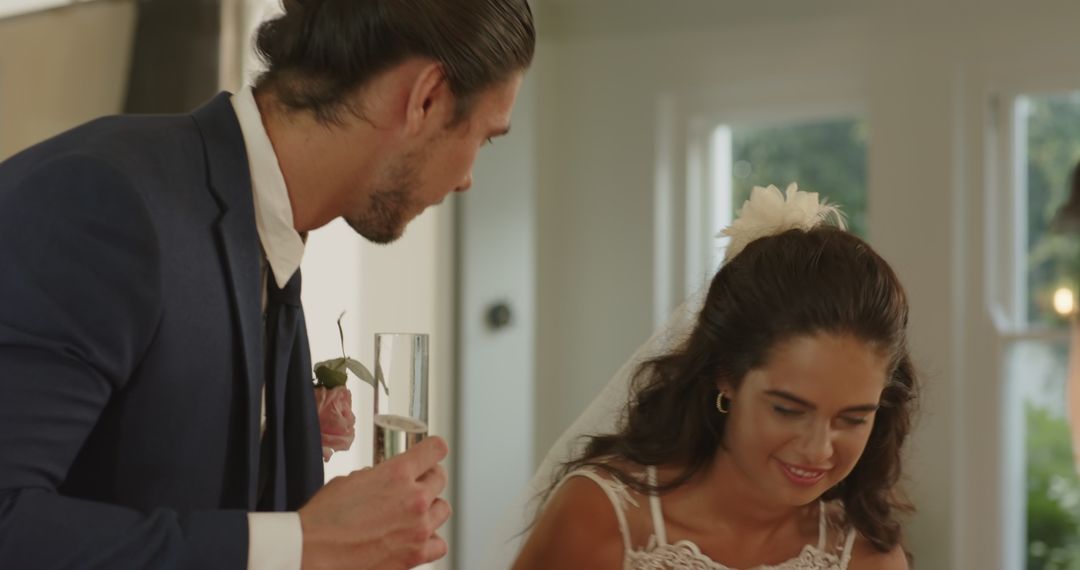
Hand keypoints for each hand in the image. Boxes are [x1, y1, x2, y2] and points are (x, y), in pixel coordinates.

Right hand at [298, 436, 450, 568]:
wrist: (313, 552)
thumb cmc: (324, 519)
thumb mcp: (352, 480)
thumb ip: (379, 476)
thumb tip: (388, 479)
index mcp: (397, 473)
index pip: (435, 449)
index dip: (433, 449)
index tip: (431, 453)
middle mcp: (414, 498)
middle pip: (440, 478)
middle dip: (427, 478)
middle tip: (415, 484)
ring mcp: (418, 528)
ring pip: (443, 508)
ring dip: (430, 507)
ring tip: (414, 512)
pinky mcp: (416, 554)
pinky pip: (439, 543)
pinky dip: (430, 540)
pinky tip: (416, 537)